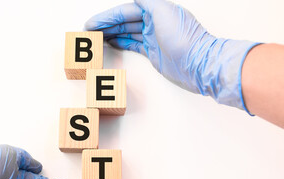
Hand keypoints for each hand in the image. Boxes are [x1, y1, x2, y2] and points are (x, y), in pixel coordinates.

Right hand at [85, 0, 259, 111]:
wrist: (198, 64)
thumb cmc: (184, 37)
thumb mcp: (163, 11)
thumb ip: (146, 1)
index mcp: (155, 10)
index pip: (126, 10)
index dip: (108, 16)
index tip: (93, 22)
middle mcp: (153, 22)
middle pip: (124, 21)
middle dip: (106, 24)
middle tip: (89, 30)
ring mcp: (153, 38)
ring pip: (127, 32)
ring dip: (111, 33)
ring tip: (96, 36)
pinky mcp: (153, 53)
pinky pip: (133, 44)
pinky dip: (121, 43)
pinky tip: (111, 42)